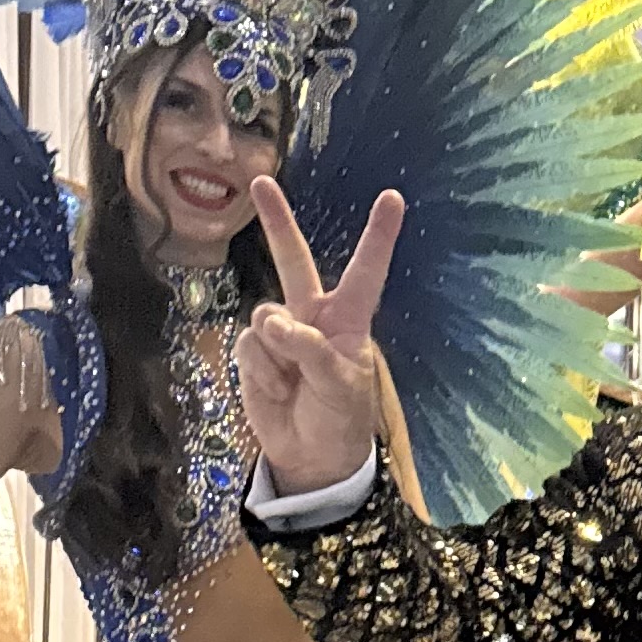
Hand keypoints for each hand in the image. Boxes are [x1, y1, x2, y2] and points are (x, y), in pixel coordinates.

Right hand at [237, 178, 404, 496]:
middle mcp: (312, 317)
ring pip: (266, 317)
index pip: (366, 272)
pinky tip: (276, 390)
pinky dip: (260, 371)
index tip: (393, 198)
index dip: (378, 236)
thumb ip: (312, 351)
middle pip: (293, 261)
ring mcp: (280, 333)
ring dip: (277, 349)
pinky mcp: (253, 353)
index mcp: (349, 319)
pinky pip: (248, 346)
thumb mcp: (341, 387)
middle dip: (276, 221)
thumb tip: (273, 324)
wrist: (312, 457)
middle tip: (260, 183)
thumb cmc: (341, 418)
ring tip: (292, 382)